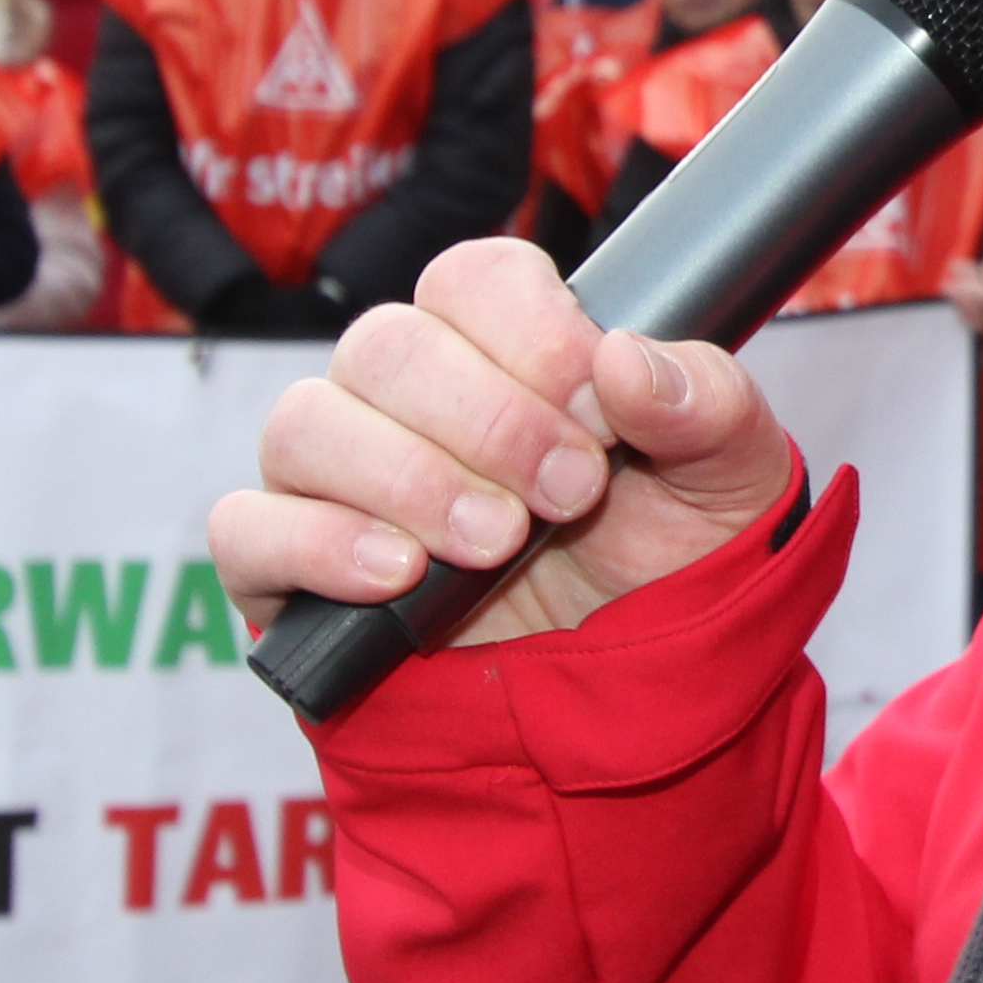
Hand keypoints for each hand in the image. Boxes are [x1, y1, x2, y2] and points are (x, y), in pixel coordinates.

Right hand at [212, 235, 796, 645]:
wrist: (629, 703)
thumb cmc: (669, 567)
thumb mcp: (734, 483)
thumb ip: (707, 406)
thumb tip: (630, 358)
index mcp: (506, 349)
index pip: (473, 279)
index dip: (532, 333)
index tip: (598, 410)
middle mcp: (405, 397)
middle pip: (386, 346)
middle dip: (488, 421)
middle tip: (567, 495)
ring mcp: (336, 480)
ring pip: (307, 424)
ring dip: (410, 480)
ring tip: (494, 544)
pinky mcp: (286, 570)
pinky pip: (248, 528)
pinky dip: (318, 544)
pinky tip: (399, 577)